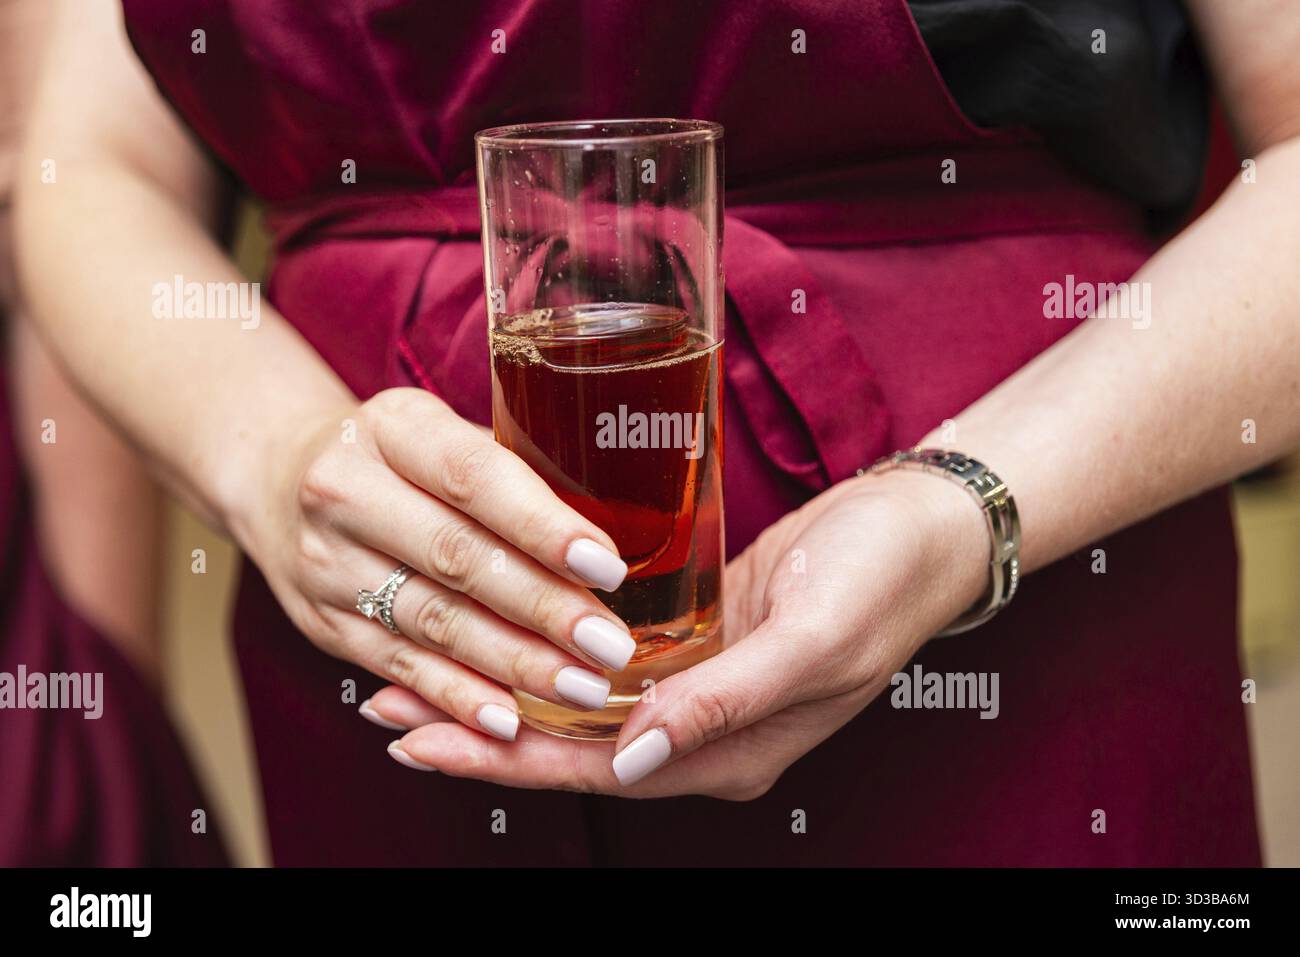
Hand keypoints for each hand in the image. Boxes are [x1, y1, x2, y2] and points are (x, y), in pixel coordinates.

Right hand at [236, 387, 638, 744]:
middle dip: (542, 607)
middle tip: (611, 645)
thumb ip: (515, 469)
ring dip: (513, 663)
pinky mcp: (323, 623)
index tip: (607, 566)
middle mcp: (346, 491)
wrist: (281, 478)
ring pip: (432, 622)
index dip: (541, 525)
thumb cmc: (402, 456)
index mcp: (394, 428)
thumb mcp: (445, 431)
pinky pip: (399, 667)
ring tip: (582, 687)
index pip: (472, 477)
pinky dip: (457, 698)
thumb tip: (627, 523)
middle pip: (456, 557)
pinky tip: (510, 720)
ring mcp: (327, 563)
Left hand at [367, 467, 988, 794]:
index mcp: (726, 753)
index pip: (590, 768)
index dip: (500, 756)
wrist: (922, 529)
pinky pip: (603, 662)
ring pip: (576, 703)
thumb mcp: (809, 642)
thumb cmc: (878, 580)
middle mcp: (700, 732)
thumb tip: (630, 761)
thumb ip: (723, 705)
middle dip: (474, 729)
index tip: (418, 736)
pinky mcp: (694, 639)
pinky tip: (500, 632)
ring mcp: (695, 687)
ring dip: (499, 687)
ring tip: (415, 675)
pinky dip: (545, 652)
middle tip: (382, 707)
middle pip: (566, 743)